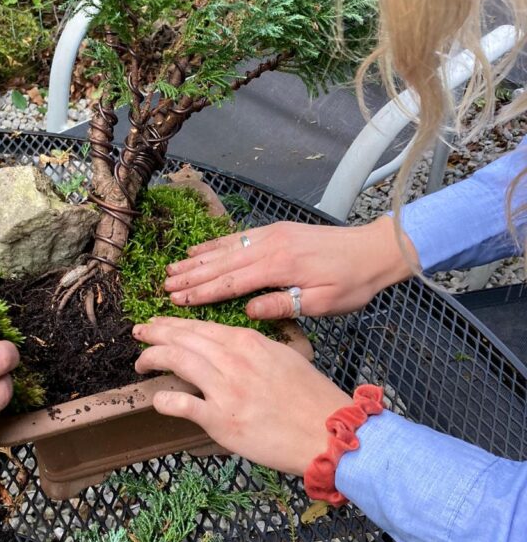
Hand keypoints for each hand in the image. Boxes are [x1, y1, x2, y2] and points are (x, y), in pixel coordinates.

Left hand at [133, 316, 349, 474]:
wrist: (328, 432)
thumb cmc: (313, 398)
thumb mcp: (287, 357)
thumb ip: (257, 348)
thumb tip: (236, 344)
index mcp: (249, 343)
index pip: (201, 327)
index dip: (174, 324)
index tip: (158, 324)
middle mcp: (234, 360)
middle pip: (182, 339)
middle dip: (155, 334)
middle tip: (139, 334)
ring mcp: (225, 390)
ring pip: (176, 362)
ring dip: (152, 359)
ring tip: (140, 363)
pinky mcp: (221, 420)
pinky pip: (181, 404)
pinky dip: (164, 400)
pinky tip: (157, 400)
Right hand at [163, 215, 418, 319]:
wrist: (375, 249)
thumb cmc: (352, 283)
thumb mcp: (322, 303)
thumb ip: (283, 305)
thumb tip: (248, 311)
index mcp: (280, 267)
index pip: (232, 282)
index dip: (202, 293)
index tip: (178, 301)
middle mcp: (270, 246)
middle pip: (222, 263)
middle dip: (191, 276)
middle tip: (164, 286)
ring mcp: (272, 234)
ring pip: (226, 248)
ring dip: (197, 259)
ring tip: (172, 269)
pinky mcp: (277, 230)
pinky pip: (239, 238)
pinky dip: (215, 244)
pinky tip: (199, 250)